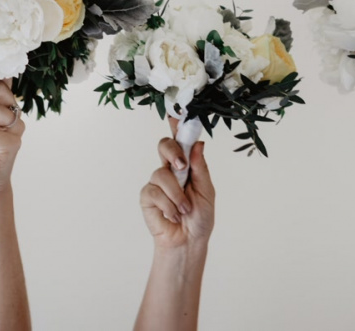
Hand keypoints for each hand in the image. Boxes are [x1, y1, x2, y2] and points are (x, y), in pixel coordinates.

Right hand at [140, 120, 215, 250]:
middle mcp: (169, 169)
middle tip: (182, 167)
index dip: (176, 124)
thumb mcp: (207, 191)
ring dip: (177, 195)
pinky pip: (154, 192)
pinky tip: (173, 215)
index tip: (177, 113)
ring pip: (161, 174)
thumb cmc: (200, 217)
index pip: (180, 139)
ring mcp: (156, 182)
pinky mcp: (147, 197)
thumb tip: (198, 144)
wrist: (189, 241)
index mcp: (186, 164)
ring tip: (185, 209)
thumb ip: (200, 168)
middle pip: (164, 145)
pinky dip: (168, 205)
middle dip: (172, 152)